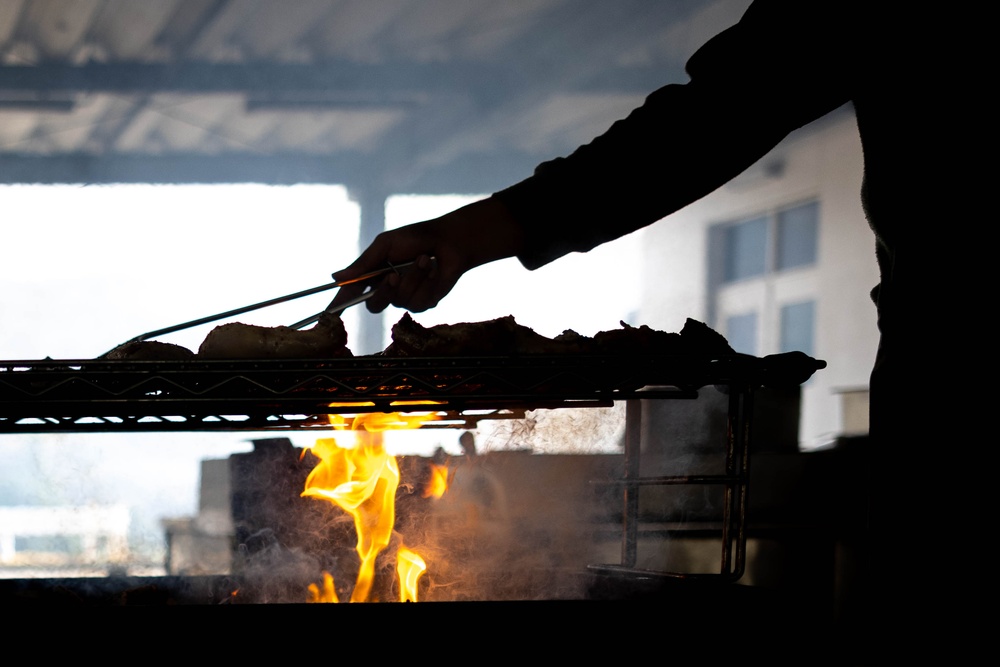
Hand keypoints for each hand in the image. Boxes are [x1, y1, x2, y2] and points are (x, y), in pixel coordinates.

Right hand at [328, 197, 523, 312]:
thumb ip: (364, 263)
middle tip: (395, 274)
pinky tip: (434, 270)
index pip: (351, 293)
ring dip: (414, 278)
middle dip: (385, 290)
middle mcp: (386, 289)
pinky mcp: (424, 302)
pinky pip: (420, 302)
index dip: (339, 305)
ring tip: (424, 259)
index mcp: (372, 274)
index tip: (327, 315)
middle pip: (374, 305)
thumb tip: (336, 278)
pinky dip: (427, 283)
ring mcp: (405, 297)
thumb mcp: (386, 244)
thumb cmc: (416, 237)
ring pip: (400, 301)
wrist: (449, 241)